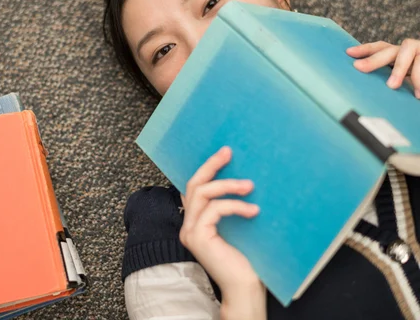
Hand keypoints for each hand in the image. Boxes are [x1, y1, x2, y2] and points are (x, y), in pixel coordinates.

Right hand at [179, 146, 265, 319]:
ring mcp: (189, 231)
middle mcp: (188, 225)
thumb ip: (232, 207)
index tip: (225, 154)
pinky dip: (234, 205)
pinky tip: (253, 211)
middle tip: (228, 152)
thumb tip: (245, 179)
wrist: (245, 288)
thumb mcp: (239, 226)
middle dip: (211, 165)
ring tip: (250, 186)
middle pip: (193, 184)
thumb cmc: (247, 260)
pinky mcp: (197, 236)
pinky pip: (214, 209)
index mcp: (196, 222)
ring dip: (228, 185)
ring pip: (202, 193)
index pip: (195, 188)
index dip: (207, 169)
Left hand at [347, 39, 419, 98]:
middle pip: (390, 50)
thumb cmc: (418, 79)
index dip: (365, 49)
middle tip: (359, 68)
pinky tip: (418, 93)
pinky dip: (419, 79)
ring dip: (401, 70)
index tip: (348, 52)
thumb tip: (361, 92)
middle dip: (374, 59)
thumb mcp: (404, 79)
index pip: (381, 47)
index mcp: (399, 53)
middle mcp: (410, 49)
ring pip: (409, 54)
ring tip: (394, 87)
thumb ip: (388, 79)